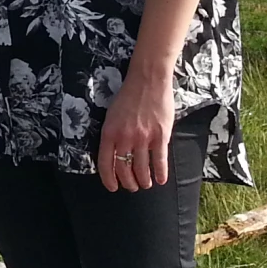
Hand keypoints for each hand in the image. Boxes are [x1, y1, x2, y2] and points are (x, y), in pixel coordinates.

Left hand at [97, 69, 174, 192]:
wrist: (148, 80)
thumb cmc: (128, 96)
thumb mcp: (112, 115)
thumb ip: (112, 135)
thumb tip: (114, 154)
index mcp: (109, 132)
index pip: (105, 163)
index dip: (108, 179)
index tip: (113, 187)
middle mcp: (124, 137)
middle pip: (124, 169)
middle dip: (128, 182)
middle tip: (132, 186)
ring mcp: (143, 137)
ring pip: (141, 168)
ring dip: (144, 180)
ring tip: (146, 184)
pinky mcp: (161, 135)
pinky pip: (160, 160)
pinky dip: (160, 173)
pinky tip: (161, 180)